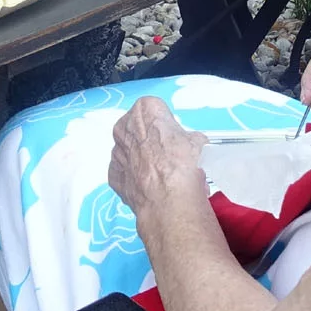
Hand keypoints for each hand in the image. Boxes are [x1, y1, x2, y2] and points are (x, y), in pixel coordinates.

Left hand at [107, 97, 206, 217]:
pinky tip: (151, 186)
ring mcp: (116, 153)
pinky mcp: (114, 176)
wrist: (168, 200)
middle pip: (139, 129)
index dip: (167, 124)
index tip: (175, 136)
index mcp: (143, 110)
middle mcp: (124, 128)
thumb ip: (189, 138)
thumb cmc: (182, 165)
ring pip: (130, 151)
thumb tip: (192, 144)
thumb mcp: (197, 142)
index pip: (155, 110)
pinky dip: (136, 178)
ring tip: (163, 175)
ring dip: (143, 160)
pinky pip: (125, 172)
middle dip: (153, 140)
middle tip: (170, 155)